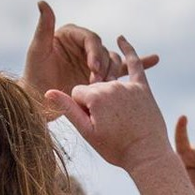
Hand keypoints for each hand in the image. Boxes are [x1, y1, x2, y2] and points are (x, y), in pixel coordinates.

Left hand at [24, 1, 159, 113]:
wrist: (38, 100)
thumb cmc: (34, 76)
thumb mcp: (38, 51)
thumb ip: (43, 28)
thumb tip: (43, 2)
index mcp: (71, 35)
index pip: (90, 39)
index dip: (94, 52)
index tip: (93, 69)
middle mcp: (84, 45)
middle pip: (103, 51)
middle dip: (103, 67)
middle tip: (99, 82)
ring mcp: (93, 59)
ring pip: (113, 61)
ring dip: (113, 73)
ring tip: (110, 86)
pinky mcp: (100, 73)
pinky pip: (121, 68)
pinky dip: (138, 63)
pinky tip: (155, 59)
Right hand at [46, 37, 172, 171]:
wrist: (148, 155)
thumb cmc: (116, 148)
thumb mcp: (87, 132)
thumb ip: (67, 109)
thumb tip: (47, 92)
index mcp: (95, 96)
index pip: (77, 93)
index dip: (82, 110)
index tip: (95, 125)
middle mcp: (111, 86)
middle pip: (93, 88)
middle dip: (95, 104)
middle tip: (109, 126)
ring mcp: (128, 86)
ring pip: (108, 82)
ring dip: (107, 96)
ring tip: (117, 116)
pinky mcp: (143, 88)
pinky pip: (135, 64)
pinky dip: (129, 51)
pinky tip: (121, 39)